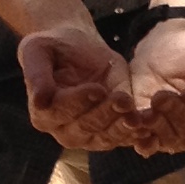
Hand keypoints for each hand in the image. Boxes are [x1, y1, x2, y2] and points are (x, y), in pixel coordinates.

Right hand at [18, 25, 138, 149]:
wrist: (77, 46)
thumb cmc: (53, 47)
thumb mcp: (37, 51)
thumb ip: (36, 75)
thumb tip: (40, 101)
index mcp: (43, 114)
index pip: (61, 112)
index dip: (80, 101)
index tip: (98, 89)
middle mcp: (64, 131)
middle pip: (86, 127)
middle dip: (105, 113)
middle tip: (122, 99)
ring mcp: (89, 135)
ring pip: (106, 137)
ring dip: (122, 127)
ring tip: (136, 114)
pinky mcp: (112, 130)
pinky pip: (124, 136)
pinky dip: (137, 134)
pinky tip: (148, 124)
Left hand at [127, 19, 184, 154]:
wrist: (162, 47)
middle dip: (179, 113)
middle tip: (163, 95)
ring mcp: (180, 137)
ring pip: (174, 139)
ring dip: (160, 124)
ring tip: (151, 102)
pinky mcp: (155, 135)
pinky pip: (151, 144)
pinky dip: (145, 139)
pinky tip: (139, 125)